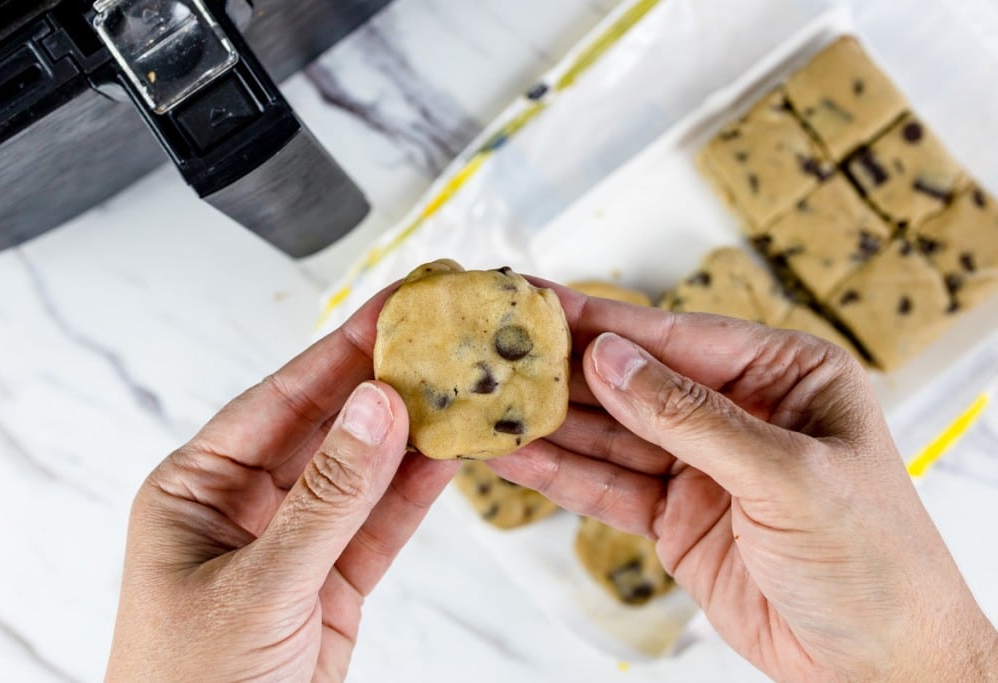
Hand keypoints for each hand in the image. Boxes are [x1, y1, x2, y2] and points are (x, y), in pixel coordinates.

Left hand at [107, 288, 457, 681]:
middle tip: (442, 337)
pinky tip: (454, 454)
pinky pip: (382, 524)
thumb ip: (327, 497)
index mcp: (197, 487)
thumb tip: (377, 406)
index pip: (279, 400)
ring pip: (364, 473)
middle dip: (384, 384)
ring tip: (464, 386)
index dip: (340, 351)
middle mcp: (246, 504)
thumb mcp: (258, 585)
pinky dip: (418, 492)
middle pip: (328, 428)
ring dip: (412, 434)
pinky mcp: (335, 582)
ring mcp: (295, 542)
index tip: (394, 308)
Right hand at [490, 285, 997, 681]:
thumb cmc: (874, 563)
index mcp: (785, 376)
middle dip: (565, 370)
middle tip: (495, 347)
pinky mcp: (674, 517)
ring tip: (488, 403)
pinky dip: (562, 475)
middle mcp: (738, 412)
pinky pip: (609, 488)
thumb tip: (611, 361)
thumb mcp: (787, 476)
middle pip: (635, 383)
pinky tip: (516, 458)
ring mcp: (701, 467)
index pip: (678, 339)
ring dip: (551, 424)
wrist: (880, 667)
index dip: (604, 321)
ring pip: (611, 436)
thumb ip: (691, 418)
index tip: (539, 301)